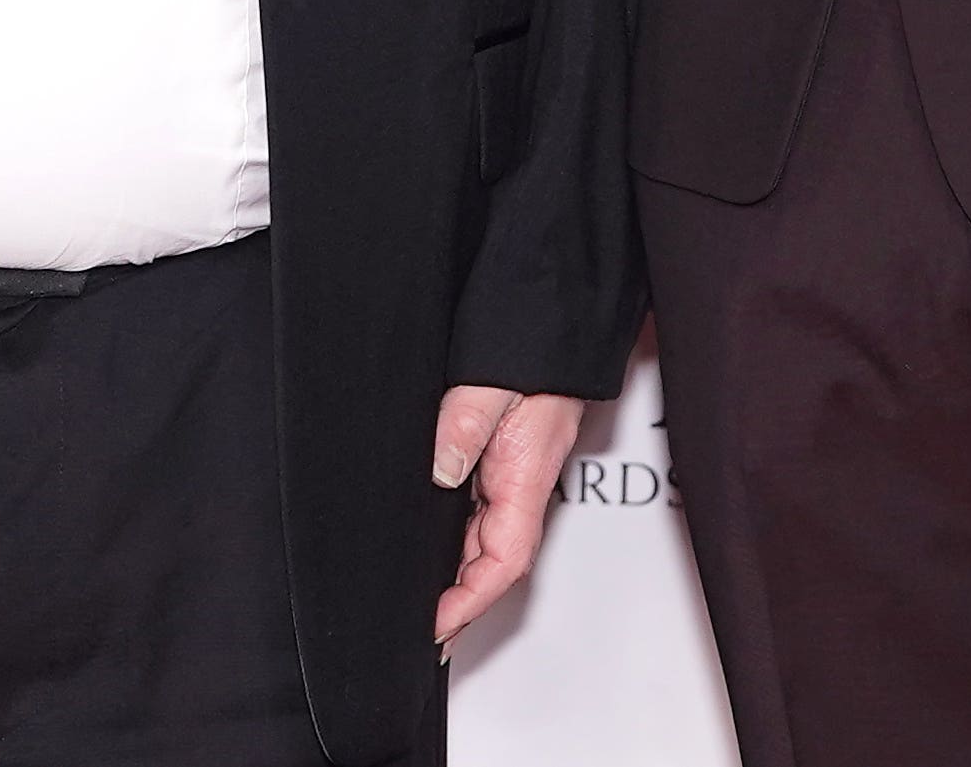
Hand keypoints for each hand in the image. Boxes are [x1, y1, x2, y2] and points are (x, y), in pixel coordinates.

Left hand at [430, 385, 583, 648]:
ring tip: (420, 612)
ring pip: (483, 545)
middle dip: (459, 607)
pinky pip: (477, 519)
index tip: (439, 628)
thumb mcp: (490, 387)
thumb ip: (464, 425)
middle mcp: (520, 490)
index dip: (470, 602)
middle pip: (492, 565)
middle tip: (420, 635)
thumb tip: (440, 469)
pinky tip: (430, 557)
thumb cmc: (534, 361)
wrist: (550, 337)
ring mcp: (511, 482)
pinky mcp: (500, 470)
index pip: (502, 562)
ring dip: (456, 580)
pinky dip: (455, 547)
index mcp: (524, 481)